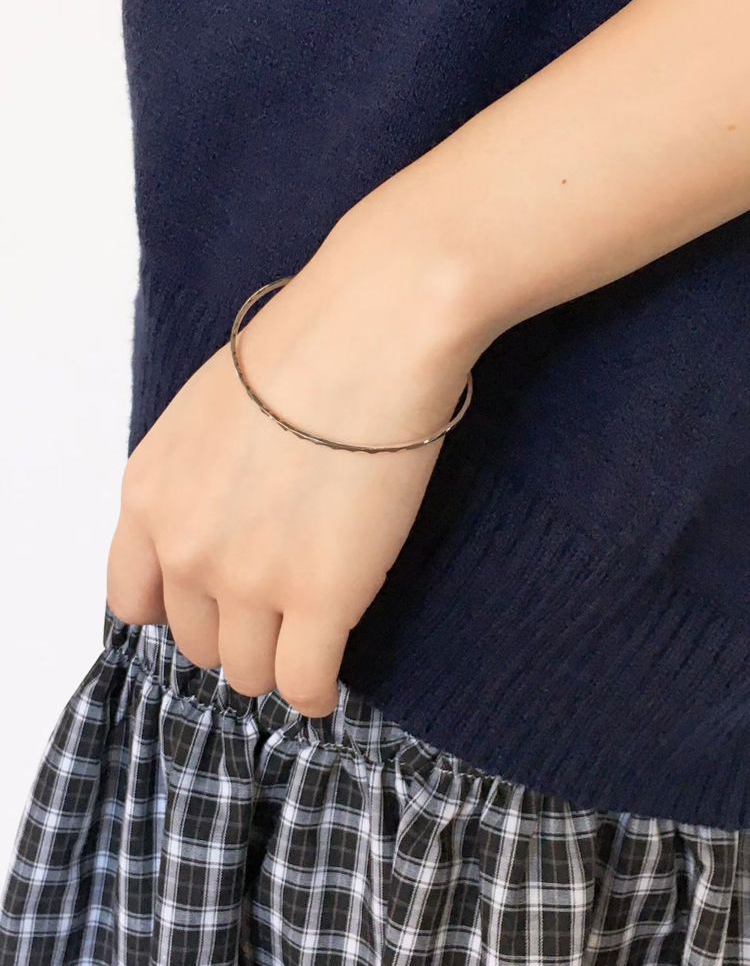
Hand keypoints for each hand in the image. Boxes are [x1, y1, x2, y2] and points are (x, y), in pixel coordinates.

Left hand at [106, 205, 476, 716]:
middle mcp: (185, 549)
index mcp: (148, 498)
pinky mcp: (320, 600)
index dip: (178, 609)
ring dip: (275, 661)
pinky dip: (313, 693)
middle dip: (234, 633)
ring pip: (248, 672)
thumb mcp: (205, 412)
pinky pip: (304, 685)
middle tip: (280, 611)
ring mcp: (249, 581)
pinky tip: (327, 682)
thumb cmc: (300, 352)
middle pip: (195, 641)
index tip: (214, 603)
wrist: (366, 336)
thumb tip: (224, 515)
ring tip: (307, 641)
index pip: (134, 601)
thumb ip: (193, 480)